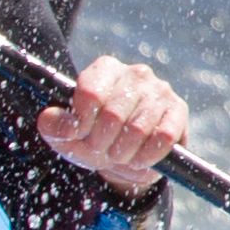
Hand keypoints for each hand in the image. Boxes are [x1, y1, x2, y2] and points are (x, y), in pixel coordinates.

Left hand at [38, 55, 188, 196]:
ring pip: (138, 129)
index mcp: (104, 69)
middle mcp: (135, 73)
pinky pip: (163, 137)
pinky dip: (147, 156)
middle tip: (100, 150)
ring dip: (123, 152)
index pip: (90, 93)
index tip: (79, 134)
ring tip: (118, 154)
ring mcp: (160, 90)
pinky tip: (138, 158)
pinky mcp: (179, 110)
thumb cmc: (93, 139)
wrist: (126, 160)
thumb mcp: (65, 135)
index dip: (82, 122)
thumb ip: (53, 125)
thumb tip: (50, 117)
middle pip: (113, 114)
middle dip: (101, 142)